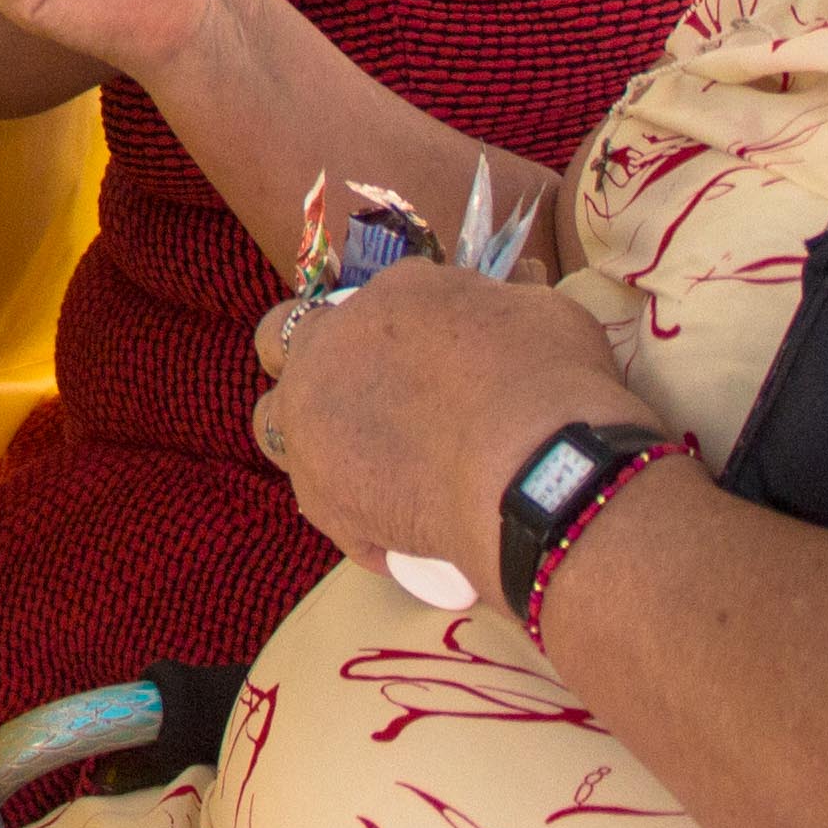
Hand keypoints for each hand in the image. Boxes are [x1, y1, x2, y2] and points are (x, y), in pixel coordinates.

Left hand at [253, 267, 654, 593]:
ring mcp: (312, 418)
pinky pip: (323, 505)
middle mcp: (333, 344)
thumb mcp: (544, 314)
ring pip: (274, 420)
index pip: (378, 303)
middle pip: (288, 339)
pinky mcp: (316, 492)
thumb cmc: (553, 382)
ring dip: (310, 437)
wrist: (534, 470)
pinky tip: (405, 537)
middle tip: (368, 403)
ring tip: (365, 471)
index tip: (427, 368)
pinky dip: (359, 521)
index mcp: (394, 291)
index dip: (398, 336)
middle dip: (314, 362)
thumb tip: (501, 308)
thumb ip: (504, 307)